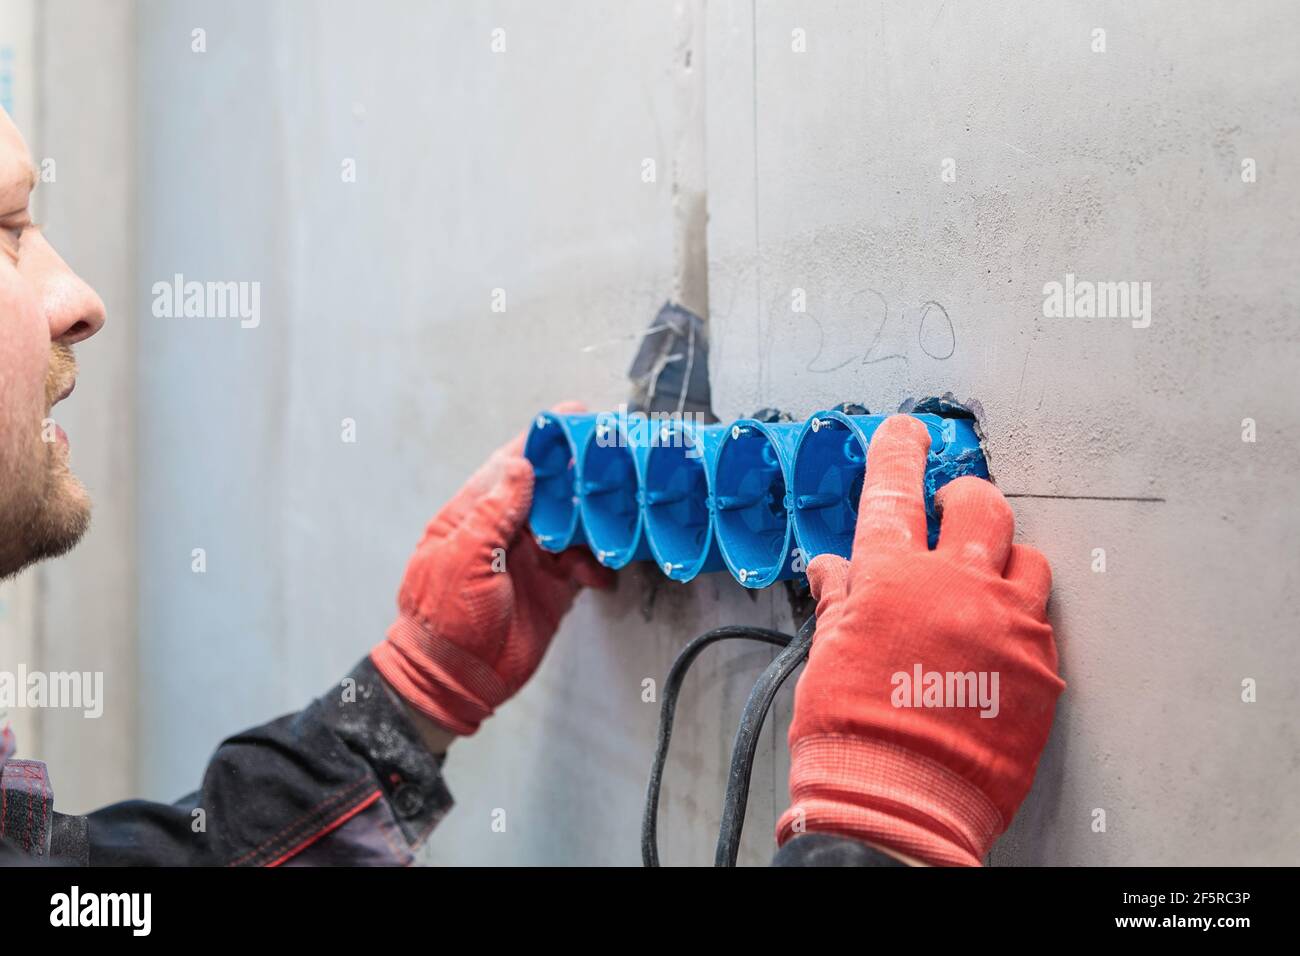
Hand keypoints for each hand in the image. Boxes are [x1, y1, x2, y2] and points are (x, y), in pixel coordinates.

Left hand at [371, 402, 614, 737]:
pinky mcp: (554, 587)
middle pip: (551, 489)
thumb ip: (495, 511)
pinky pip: (584, 563)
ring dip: (595, 522)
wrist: (454, 681)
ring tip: (615, 521)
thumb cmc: (444, 619)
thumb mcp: (466, 559)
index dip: (542, 440)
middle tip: (613, 463)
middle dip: (580, 476)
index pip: (512, 464)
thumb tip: (520, 464)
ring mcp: (532, 557)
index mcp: (474, 513)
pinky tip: (602, 573)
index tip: (572, 417)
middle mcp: (506, 530)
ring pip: (574, 523)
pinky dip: (599, 564)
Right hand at [777, 415, 1064, 865]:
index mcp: (890, 578)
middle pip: (979, 506)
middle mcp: (954, 586)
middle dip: (966, 496)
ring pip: (1026, 558)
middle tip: (954, 507)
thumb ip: (841, 603)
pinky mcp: (1040, 666)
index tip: (907, 431)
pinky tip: (997, 646)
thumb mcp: (828, 656)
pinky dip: (1018, 622)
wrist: (901, 803)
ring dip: (1004, 560)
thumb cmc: (850, 732)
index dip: (899, 452)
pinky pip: (1040, 622)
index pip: (893, 492)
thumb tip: (832, 570)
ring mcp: (1005, 623)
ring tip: (985, 583)